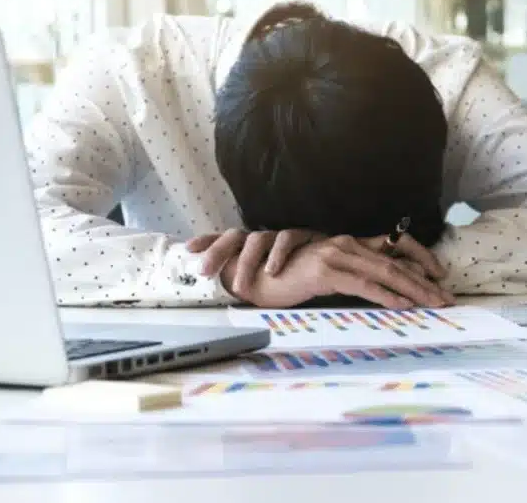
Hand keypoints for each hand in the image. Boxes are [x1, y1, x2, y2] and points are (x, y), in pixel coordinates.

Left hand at [187, 228, 322, 293]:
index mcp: (254, 246)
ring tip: (240, 286)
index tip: (187, 249)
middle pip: (236, 235)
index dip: (207, 241)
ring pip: (258, 238)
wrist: (338, 265)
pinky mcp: (304, 234)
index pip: (226, 239)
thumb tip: (224, 292)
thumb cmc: (300, 276)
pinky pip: (287, 238)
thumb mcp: (269, 282)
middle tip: (205, 270)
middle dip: (218, 251)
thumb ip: (250, 281)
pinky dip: (277, 254)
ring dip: (246, 261)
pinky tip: (272, 271)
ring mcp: (283, 236)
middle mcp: (265, 238)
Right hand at [223, 235, 455, 308]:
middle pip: (396, 262)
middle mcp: (347, 244)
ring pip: (386, 271)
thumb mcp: (329, 275)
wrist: (254, 278)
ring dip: (414, 289)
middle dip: (425, 282)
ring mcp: (337, 255)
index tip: (441, 276)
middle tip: (447, 298)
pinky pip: (364, 284)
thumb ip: (355, 275)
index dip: (421, 258)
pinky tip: (402, 305)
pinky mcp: (325, 271)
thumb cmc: (291, 279)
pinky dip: (386, 295)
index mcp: (350, 243)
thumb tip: (388, 289)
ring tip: (434, 303)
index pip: (395, 245)